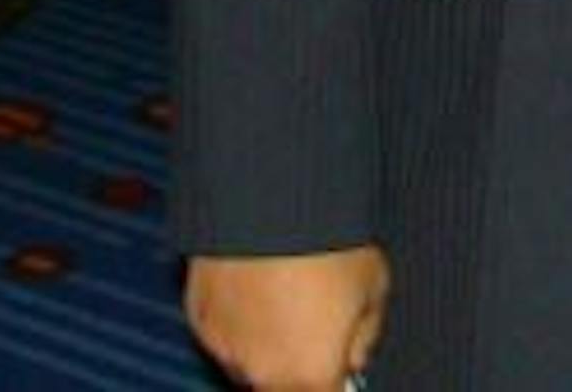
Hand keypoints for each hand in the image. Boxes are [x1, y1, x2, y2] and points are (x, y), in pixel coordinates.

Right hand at [186, 246, 389, 390]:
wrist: (272, 199)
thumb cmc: (331, 241)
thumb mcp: (374, 284)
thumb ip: (365, 333)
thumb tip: (353, 354)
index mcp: (308, 375)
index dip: (334, 381)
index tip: (339, 362)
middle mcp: (259, 374)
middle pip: (281, 387)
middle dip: (299, 366)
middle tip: (315, 321)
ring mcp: (223, 348)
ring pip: (249, 362)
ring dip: (267, 341)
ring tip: (286, 290)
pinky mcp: (198, 318)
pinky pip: (224, 330)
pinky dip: (240, 315)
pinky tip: (258, 279)